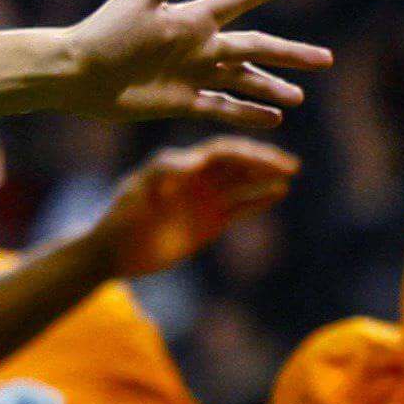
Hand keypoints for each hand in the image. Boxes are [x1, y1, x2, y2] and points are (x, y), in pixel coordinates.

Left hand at [59, 0, 324, 127]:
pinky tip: (272, 119)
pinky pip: (220, 108)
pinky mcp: (179, 102)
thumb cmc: (103, 31)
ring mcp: (191, 75)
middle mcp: (198, 45)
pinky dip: (245, 113)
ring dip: (270, 88)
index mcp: (192, 17)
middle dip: (290, 53)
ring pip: (242, 81)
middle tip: (326, 59)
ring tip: (299, 96)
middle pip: (255, 47)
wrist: (75, 72)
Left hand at [93, 139, 299, 275]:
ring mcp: (205, 200)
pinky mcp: (210, 222)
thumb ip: (162, 173)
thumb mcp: (136, 192)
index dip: (244, 151)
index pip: (221, 151)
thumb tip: (195, 162)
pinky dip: (259, 200)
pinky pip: (240, 208)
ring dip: (266, 178)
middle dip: (263, 161)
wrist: (113, 252)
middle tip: (290, 164)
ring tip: (289, 175)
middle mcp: (197, 178)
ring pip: (243, 184)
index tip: (264, 155)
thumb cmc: (120, 217)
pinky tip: (279, 193)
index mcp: (181, 165)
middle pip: (238, 164)